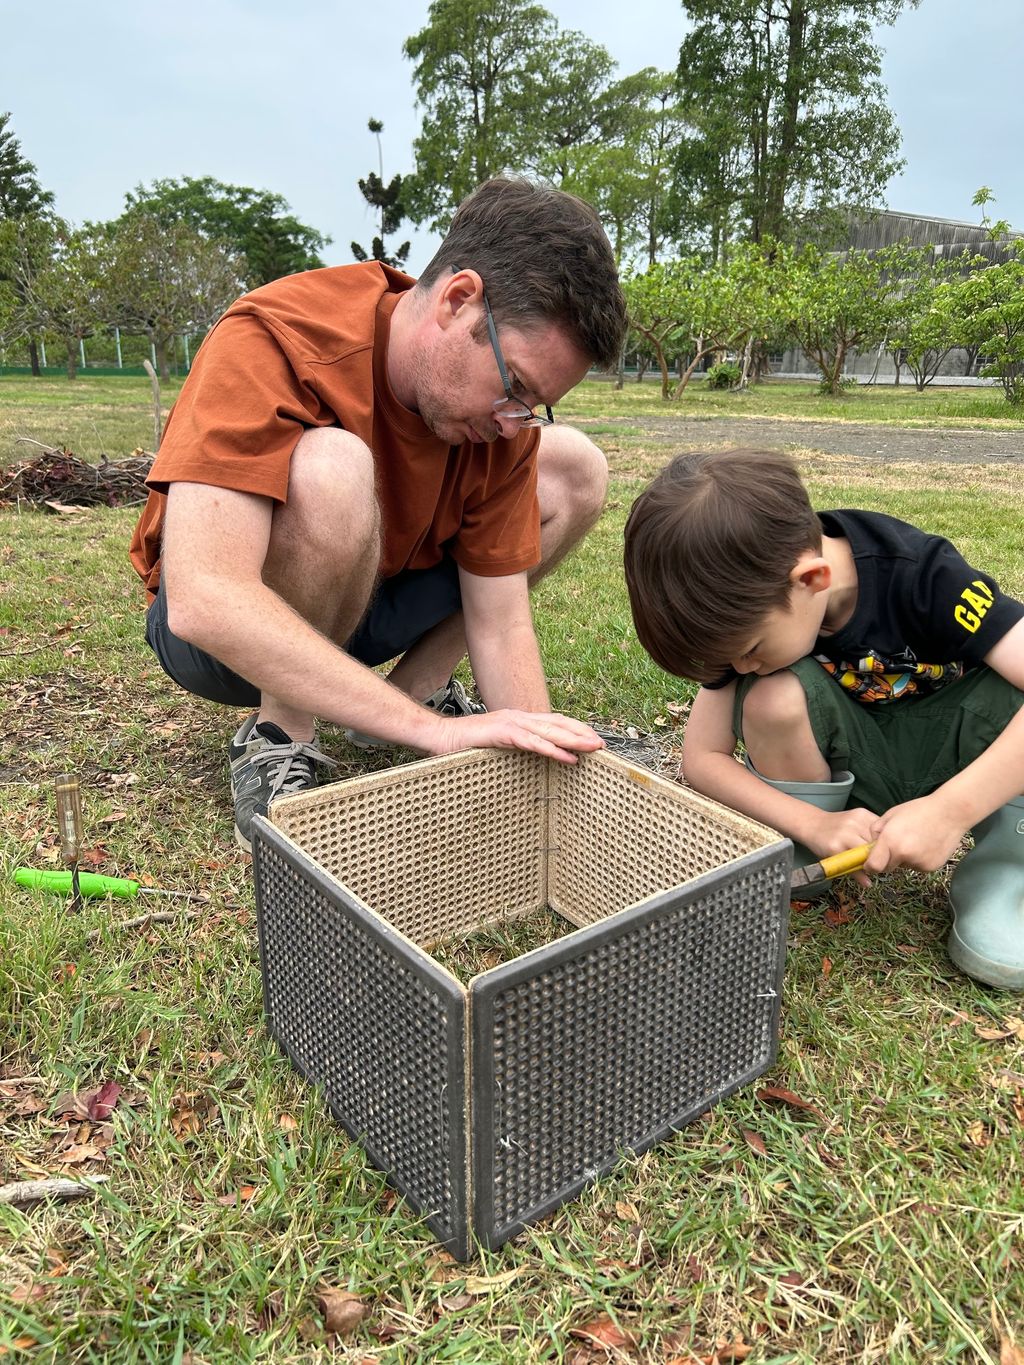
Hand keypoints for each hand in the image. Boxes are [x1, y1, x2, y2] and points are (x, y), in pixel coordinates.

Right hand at [429, 709, 605, 763]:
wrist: (439, 737)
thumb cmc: (465, 744)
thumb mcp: (496, 746)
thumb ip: (514, 747)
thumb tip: (530, 757)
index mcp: (518, 720)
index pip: (554, 722)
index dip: (575, 729)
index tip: (592, 739)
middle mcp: (518, 718)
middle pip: (558, 724)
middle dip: (582, 734)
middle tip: (603, 744)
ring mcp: (511, 724)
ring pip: (550, 732)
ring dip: (575, 740)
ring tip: (594, 748)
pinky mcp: (502, 733)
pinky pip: (533, 743)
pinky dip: (553, 750)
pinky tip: (568, 757)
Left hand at [802, 807, 879, 886]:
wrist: (814, 823)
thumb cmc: (823, 845)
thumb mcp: (834, 861)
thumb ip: (852, 872)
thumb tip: (868, 884)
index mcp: (837, 846)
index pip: (865, 858)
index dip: (873, 863)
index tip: (875, 867)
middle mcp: (847, 831)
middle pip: (874, 846)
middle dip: (878, 853)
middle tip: (878, 859)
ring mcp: (854, 819)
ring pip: (879, 835)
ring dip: (880, 842)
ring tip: (877, 848)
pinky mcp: (861, 812)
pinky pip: (877, 824)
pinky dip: (878, 832)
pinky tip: (875, 836)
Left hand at [866, 795, 967, 873]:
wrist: (950, 813)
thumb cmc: (919, 810)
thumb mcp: (891, 814)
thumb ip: (876, 830)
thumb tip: (871, 844)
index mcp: (890, 841)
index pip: (873, 866)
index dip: (870, 865)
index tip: (870, 862)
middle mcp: (904, 855)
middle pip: (887, 868)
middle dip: (887, 860)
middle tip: (896, 844)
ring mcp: (919, 862)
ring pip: (903, 866)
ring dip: (905, 858)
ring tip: (916, 839)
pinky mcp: (931, 867)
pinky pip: (917, 866)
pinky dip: (918, 859)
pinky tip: (926, 844)